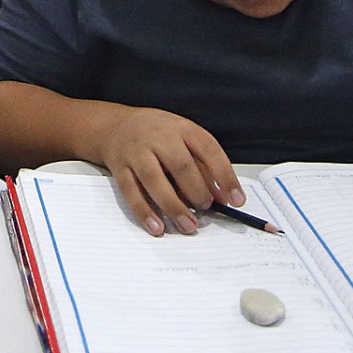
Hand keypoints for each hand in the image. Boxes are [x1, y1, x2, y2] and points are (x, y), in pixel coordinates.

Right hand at [87, 107, 245, 236]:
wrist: (115, 125)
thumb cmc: (157, 134)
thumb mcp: (183, 138)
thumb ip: (203, 166)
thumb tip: (223, 197)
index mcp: (182, 128)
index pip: (208, 150)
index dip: (225, 176)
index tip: (236, 200)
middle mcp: (158, 137)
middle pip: (181, 165)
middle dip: (197, 191)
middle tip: (207, 209)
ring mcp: (136, 152)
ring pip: (154, 180)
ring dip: (173, 206)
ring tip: (188, 225)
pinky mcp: (119, 168)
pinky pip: (131, 192)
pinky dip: (144, 212)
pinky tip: (157, 227)